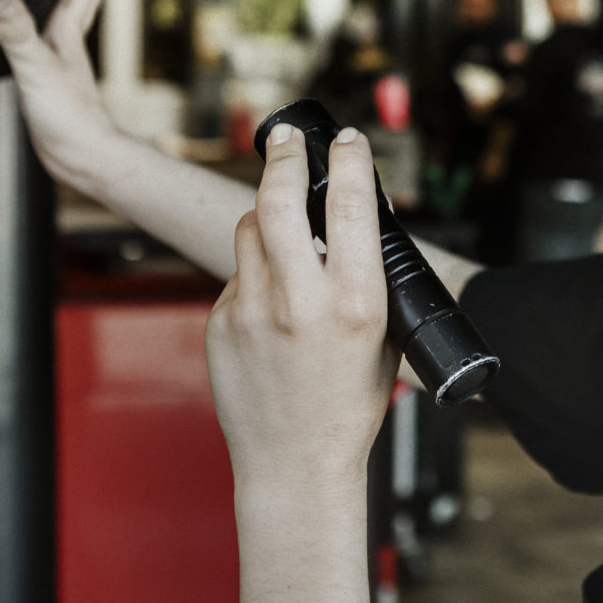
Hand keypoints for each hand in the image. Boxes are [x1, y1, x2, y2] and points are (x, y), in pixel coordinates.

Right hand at [0, 0, 119, 191]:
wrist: (86, 159)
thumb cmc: (71, 120)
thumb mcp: (37, 71)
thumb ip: (18, 36)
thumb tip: (1, 1)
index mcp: (67, 33)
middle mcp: (69, 43)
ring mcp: (63, 63)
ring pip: (67, 18)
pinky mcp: (53, 85)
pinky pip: (48, 46)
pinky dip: (41, 31)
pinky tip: (28, 38)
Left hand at [209, 123, 395, 501]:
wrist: (295, 464)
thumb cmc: (347, 406)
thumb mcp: (381, 337)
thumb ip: (365, 279)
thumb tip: (355, 225)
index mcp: (354, 302)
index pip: (350, 205)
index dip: (349, 159)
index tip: (347, 139)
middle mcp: (299, 301)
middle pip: (280, 198)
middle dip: (284, 156)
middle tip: (286, 139)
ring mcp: (253, 310)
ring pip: (249, 228)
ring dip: (267, 214)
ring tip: (283, 223)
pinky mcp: (221, 323)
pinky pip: (237, 275)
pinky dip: (254, 273)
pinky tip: (271, 304)